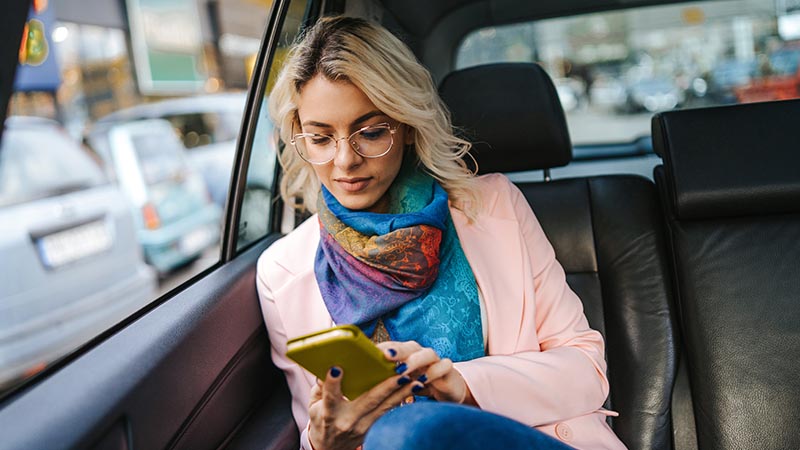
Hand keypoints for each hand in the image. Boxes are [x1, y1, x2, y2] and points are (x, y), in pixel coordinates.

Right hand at [307, 366, 422, 449]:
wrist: (329, 448)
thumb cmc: (321, 419)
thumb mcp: (314, 403)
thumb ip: (321, 385)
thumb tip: (329, 363)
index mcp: (329, 412)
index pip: (330, 396)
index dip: (332, 384)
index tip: (337, 368)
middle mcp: (347, 420)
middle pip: (368, 401)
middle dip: (386, 386)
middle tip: (401, 372)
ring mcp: (361, 426)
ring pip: (384, 408)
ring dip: (402, 393)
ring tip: (415, 380)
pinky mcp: (372, 429)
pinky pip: (388, 413)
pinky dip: (401, 400)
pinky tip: (413, 389)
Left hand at [377, 341, 476, 405]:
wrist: (447, 388)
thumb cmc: (419, 384)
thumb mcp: (402, 382)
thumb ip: (387, 379)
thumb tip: (363, 383)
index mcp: (406, 354)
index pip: (393, 346)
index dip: (382, 348)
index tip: (369, 353)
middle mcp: (420, 353)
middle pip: (409, 346)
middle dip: (397, 350)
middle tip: (385, 355)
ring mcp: (435, 360)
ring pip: (427, 354)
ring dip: (414, 361)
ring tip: (402, 371)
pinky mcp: (447, 369)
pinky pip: (443, 366)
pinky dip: (433, 372)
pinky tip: (423, 381)